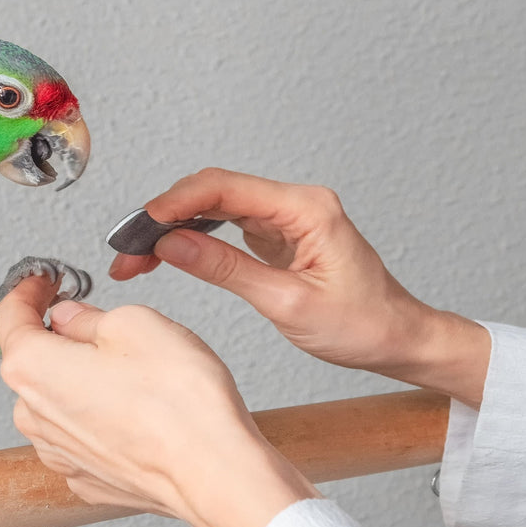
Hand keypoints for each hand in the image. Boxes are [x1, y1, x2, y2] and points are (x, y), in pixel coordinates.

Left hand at [0, 274, 318, 526]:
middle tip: (97, 321)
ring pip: (58, 400)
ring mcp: (61, 453)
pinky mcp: (88, 478)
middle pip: (33, 361)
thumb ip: (88, 318)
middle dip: (58, 336)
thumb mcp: (134, 323)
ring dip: (81, 380)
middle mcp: (35, 416)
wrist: (214, 475)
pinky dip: (100, 417)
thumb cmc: (180, 404)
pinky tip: (136, 409)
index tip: (42, 282)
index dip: (27, 291)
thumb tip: (73, 319)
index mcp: (33, 368)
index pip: (10, 318)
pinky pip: (82, 434)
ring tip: (132, 373)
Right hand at [109, 168, 489, 406]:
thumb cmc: (361, 324)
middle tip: (127, 250)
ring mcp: (285, 216)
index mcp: (306, 209)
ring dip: (173, 227)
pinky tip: (167, 254)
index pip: (225, 188)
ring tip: (137, 257)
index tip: (141, 226)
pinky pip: (225, 224)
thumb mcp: (287, 303)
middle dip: (164, 216)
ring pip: (213, 206)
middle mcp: (294, 203)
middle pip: (213, 192)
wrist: (397, 338)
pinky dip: (192, 237)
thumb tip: (173, 244)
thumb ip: (226, 269)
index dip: (175, 203)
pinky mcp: (276, 233)